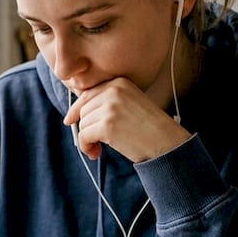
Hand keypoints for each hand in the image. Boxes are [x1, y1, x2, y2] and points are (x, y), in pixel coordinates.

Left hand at [65, 77, 190, 161]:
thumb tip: (74, 113)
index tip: (70, 120)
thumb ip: (107, 102)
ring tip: (100, 149)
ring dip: (88, 140)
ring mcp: (110, 107)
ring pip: (83, 124)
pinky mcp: (107, 125)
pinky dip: (86, 147)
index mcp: (119, 83)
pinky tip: (96, 153)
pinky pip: (84, 136)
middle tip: (94, 144)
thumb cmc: (150, 128)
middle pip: (83, 110)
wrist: (167, 142)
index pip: (87, 94)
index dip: (77, 109)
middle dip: (85, 128)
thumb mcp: (130, 104)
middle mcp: (113, 91)